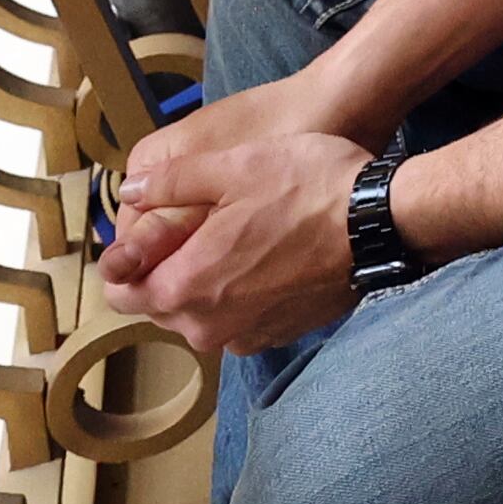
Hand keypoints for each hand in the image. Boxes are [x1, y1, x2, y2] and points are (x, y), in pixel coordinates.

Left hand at [98, 107, 382, 353]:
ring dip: (206, 284)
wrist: (382, 223)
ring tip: (235, 238)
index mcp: (183, 288)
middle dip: (167, 271)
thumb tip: (128, 192)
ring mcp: (247, 336)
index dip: (128, 260)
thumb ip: (168, 183)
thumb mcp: (231, 167)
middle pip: (161, 305)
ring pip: (201, 314)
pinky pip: (239, 319)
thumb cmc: (306, 189)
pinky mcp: (281, 334)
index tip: (151, 231)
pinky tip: (266, 256)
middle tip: (197, 225)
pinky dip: (241, 295)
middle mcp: (208, 327)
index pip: (121, 292)